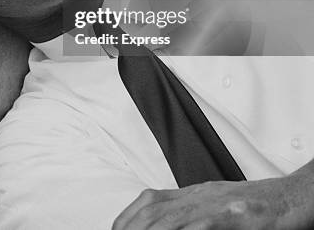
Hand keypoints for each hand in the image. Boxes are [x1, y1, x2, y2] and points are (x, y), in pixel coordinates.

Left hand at [111, 173, 313, 228]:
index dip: (128, 218)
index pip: (148, 201)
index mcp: (192, 195)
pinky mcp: (241, 216)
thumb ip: (190, 219)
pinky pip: (209, 223)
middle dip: (132, 227)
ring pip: (175, 217)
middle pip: (154, 210)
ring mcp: (218, 204)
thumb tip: (166, 225)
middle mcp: (199, 196)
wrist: (293, 197)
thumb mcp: (215, 209)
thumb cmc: (256, 208)